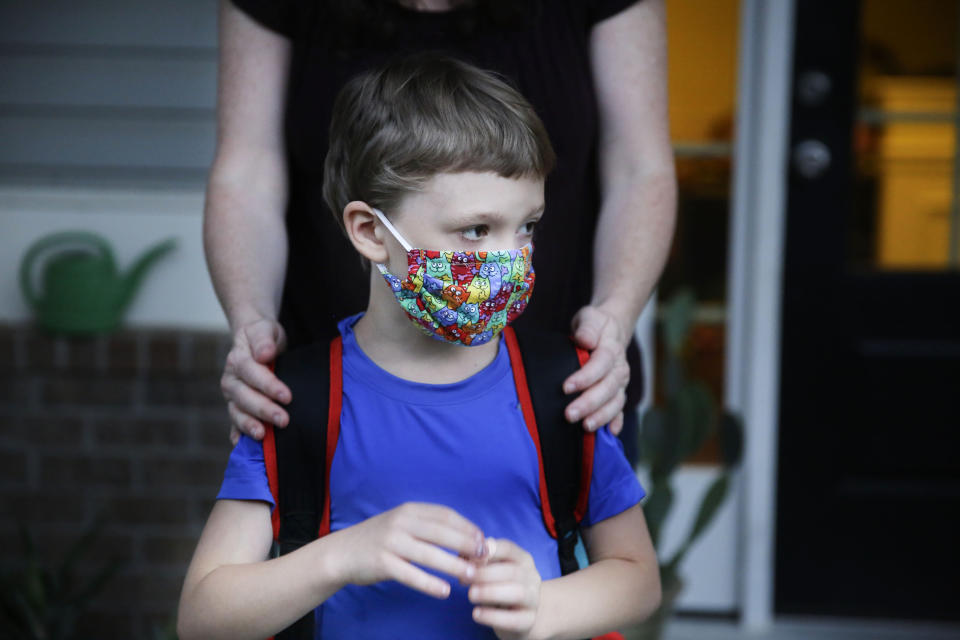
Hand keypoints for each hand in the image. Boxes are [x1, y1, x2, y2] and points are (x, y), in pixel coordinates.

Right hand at [220, 317, 290, 443]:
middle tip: (283, 420)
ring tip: (263, 436)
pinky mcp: (237, 408)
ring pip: (237, 413)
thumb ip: (264, 340)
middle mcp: (231, 380)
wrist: (255, 340)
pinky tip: (241, 445)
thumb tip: (264, 354)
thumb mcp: (265, 329)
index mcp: (237, 360)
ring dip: (249, 425)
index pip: (251, 373)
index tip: (287, 396)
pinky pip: (235, 423)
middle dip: (263, 410)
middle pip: (244, 397)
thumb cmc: (264, 336)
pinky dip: (237, 434)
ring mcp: (232, 397)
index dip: (268, 386)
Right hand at [329, 502, 486, 598]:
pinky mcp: (382, 563)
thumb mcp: (403, 524)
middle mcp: (401, 522)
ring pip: (429, 554)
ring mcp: (391, 542)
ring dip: (453, 566)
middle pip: (441, 533)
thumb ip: (429, 528)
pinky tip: (444, 591)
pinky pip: (411, 574)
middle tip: (484, 558)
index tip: (483, 541)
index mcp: (409, 510)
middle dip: (466, 545)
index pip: (445, 515)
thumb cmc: (381, 540)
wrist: (342, 552)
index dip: (467, 527)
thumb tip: (466, 537)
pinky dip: (429, 583)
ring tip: (471, 576)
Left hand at [468, 538, 542, 639]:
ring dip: (490, 592)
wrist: (521, 616)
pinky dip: (492, 617)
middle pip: (512, 571)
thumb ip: (480, 562)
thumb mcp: (492, 571)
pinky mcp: (529, 621)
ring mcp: (533, 600)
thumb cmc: (501, 587)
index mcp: (523, 559)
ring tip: (470, 595)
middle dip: (485, 573)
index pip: (508, 548)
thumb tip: (463, 556)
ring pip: (517, 593)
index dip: (488, 552)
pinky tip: (476, 614)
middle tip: (464, 578)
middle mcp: (532, 577)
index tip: (469, 558)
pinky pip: (513, 619)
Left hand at [565, 305, 630, 434]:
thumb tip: (585, 341)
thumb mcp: (589, 318)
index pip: (600, 365)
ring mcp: (620, 384)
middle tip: (569, 415)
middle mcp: (620, 369)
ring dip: (601, 416)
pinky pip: (620, 410)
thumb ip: (587, 328)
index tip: (566, 387)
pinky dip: (616, 422)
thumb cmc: (595, 325)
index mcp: (611, 350)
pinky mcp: (618, 393)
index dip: (585, 377)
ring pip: (615, 402)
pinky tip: (610, 434)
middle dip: (589, 403)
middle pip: (608, 388)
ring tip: (585, 427)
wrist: (610, 330)